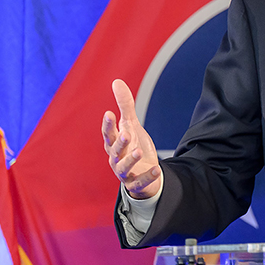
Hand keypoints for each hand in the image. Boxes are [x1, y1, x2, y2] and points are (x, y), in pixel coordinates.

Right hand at [102, 79, 162, 198]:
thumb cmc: (132, 146)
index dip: (108, 125)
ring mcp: (125, 172)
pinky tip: (157, 168)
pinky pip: (141, 181)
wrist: (140, 174)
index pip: (108, 134)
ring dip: (131, 159)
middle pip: (115, 150)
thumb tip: (116, 81)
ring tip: (139, 151)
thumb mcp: (131, 125)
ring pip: (124, 167)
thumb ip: (125, 105)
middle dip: (119, 143)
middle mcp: (116, 158)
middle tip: (126, 133)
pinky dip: (148, 176)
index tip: (109, 113)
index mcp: (113, 144)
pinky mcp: (136, 183)